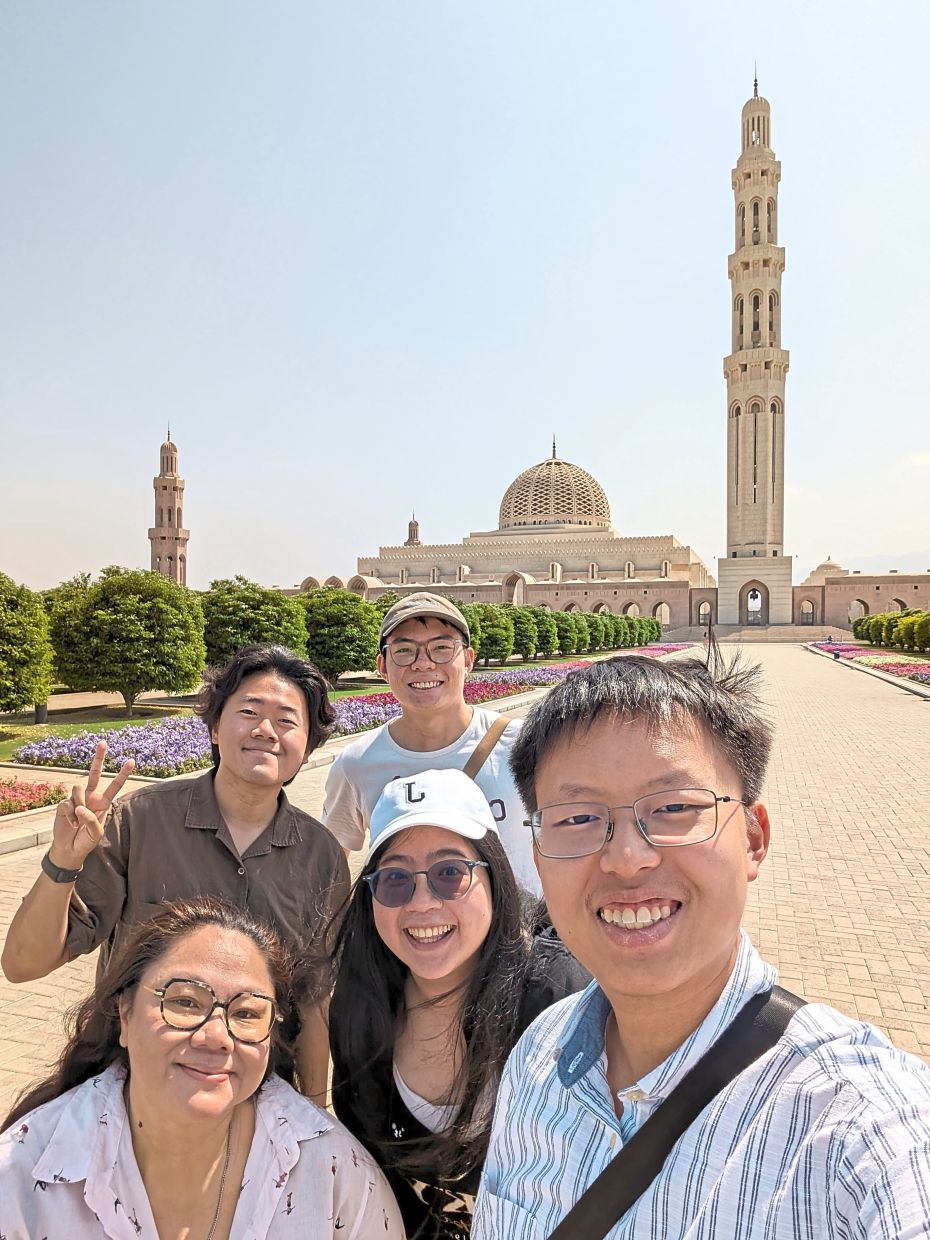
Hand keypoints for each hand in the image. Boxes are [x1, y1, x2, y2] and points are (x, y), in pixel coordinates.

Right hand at [48, 742, 134, 870]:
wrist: (69, 849)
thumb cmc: (86, 840)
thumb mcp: (96, 833)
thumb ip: (92, 820)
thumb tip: (81, 807)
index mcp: (103, 802)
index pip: (115, 786)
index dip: (123, 774)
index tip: (132, 761)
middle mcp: (91, 796)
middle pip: (94, 773)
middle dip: (99, 757)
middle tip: (103, 742)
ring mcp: (77, 799)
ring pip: (78, 788)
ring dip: (79, 805)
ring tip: (78, 820)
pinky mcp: (64, 804)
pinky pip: (67, 803)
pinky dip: (69, 815)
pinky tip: (71, 824)